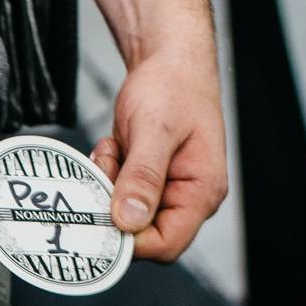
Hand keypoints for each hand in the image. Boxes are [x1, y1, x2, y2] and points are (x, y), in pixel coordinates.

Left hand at [91, 44, 228, 262]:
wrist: (170, 60)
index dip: (130, 240)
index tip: (103, 213)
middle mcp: (188, 199)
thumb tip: (128, 221)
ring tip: (115, 149)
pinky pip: (118, 195)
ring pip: (125, 214)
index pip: (166, 245)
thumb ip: (142, 177)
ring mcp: (167, 191)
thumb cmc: (173, 87)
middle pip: (142, 234)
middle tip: (110, 166)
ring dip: (108, 186)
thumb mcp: (154, 130)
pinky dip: (108, 174)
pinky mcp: (148, 181)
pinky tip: (115, 146)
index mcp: (202, 192)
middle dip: (114, 206)